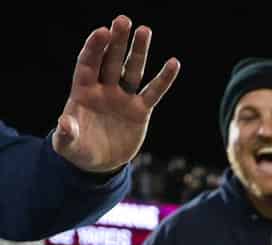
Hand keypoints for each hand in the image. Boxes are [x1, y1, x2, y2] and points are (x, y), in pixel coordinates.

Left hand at [53, 15, 179, 174]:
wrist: (99, 163)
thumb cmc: (79, 150)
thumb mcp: (68, 145)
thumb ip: (66, 133)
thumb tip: (64, 123)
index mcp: (83, 91)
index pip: (88, 63)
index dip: (94, 47)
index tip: (103, 31)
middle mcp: (104, 89)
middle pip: (110, 60)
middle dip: (117, 41)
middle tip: (124, 20)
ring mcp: (123, 98)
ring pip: (132, 70)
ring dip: (138, 51)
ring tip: (145, 30)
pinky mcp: (140, 111)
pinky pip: (154, 92)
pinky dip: (164, 79)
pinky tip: (173, 62)